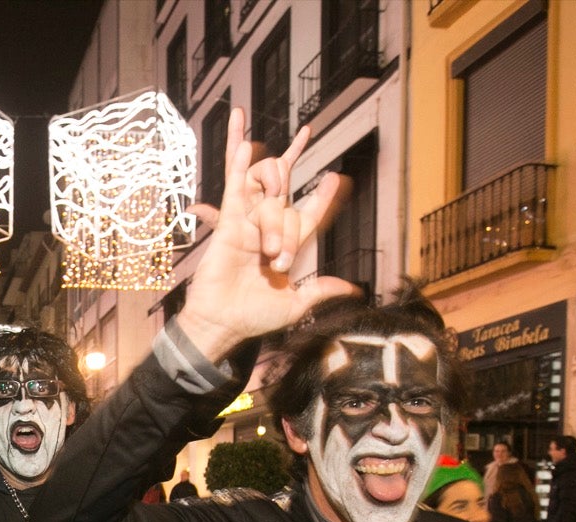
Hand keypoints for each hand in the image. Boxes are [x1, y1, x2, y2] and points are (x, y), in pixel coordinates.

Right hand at [177, 111, 356, 362]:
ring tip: (267, 245)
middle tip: (279, 262)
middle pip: (288, 206)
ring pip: (267, 195)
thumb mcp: (295, 305)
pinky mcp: (227, 225)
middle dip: (288, 230)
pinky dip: (239, 166)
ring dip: (273, 215)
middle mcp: (267, 231)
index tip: (334, 179)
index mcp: (286, 248)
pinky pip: (235, 189)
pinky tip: (244, 143)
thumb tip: (351, 288)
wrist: (223, 324)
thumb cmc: (254, 318)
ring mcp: (246, 225)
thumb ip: (320, 290)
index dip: (321, 198)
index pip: (308, 215)